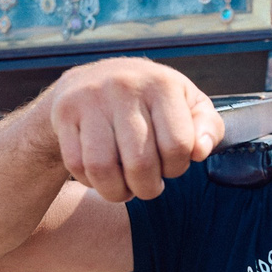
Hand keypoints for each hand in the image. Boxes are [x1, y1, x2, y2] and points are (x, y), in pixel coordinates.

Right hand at [42, 59, 223, 203]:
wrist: (92, 79)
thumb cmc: (150, 100)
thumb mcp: (187, 105)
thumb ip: (207, 128)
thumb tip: (200, 151)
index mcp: (162, 84)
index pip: (178, 146)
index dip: (177, 167)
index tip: (171, 165)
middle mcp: (125, 86)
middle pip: (140, 163)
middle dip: (148, 188)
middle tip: (148, 185)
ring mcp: (91, 98)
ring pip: (103, 169)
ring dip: (117, 192)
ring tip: (125, 188)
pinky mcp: (64, 112)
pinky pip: (77, 165)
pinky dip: (90, 182)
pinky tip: (102, 175)